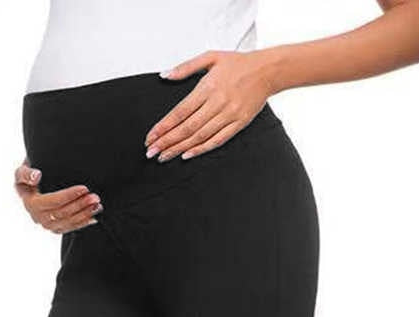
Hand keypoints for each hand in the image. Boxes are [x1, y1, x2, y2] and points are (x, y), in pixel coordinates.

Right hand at [14, 162, 101, 234]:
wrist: (31, 185)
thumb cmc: (28, 176)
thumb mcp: (22, 171)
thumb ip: (26, 173)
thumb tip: (36, 177)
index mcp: (30, 203)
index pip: (52, 202)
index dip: (68, 196)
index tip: (84, 188)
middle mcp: (37, 217)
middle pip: (61, 214)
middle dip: (80, 206)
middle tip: (95, 197)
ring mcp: (46, 224)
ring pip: (67, 222)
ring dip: (84, 215)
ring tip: (97, 205)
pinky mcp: (54, 227)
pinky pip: (69, 228)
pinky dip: (82, 223)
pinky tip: (93, 217)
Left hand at [146, 50, 275, 161]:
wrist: (269, 70)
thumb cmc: (238, 63)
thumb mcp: (211, 57)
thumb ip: (186, 67)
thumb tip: (165, 75)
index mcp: (208, 87)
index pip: (180, 111)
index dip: (163, 126)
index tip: (150, 137)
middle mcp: (218, 102)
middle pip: (187, 127)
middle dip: (167, 141)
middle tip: (151, 152)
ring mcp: (229, 115)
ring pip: (200, 136)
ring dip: (179, 148)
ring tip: (164, 156)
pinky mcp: (239, 123)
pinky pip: (217, 140)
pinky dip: (201, 149)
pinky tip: (187, 155)